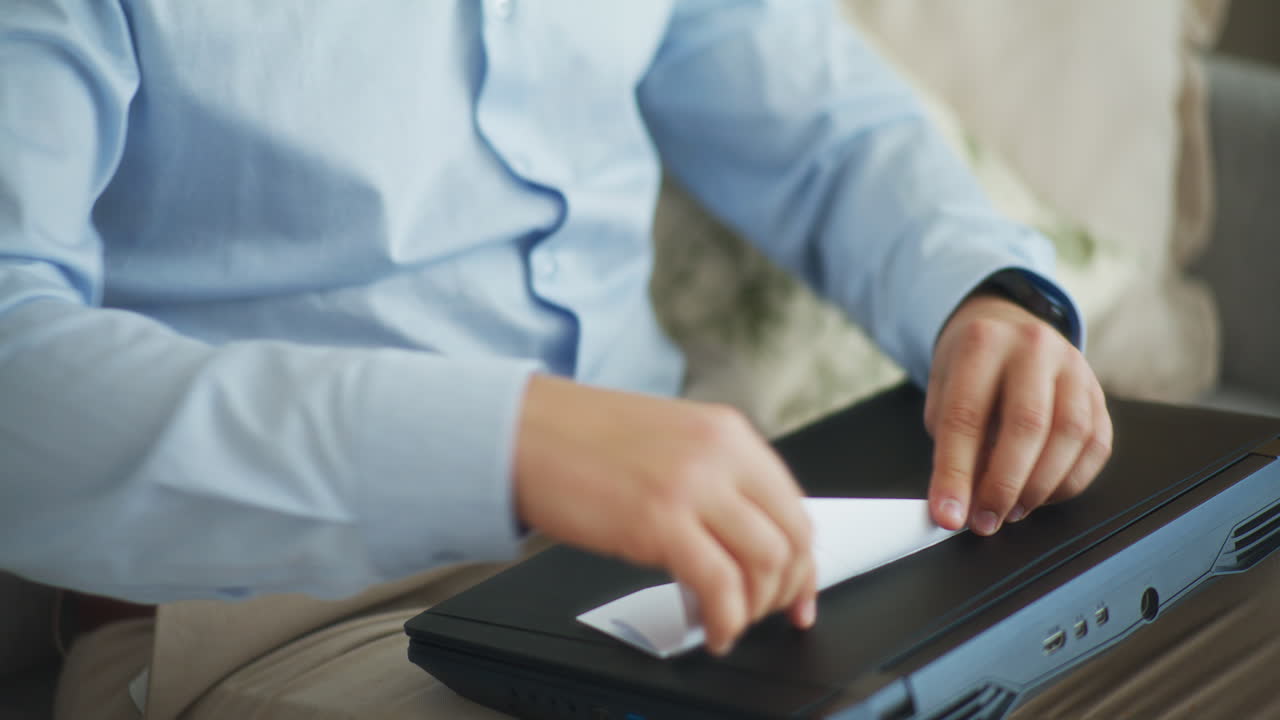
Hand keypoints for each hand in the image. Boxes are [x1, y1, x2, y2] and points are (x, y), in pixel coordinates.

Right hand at [513, 374, 816, 654]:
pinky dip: (725, 620)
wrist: (522, 429)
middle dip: (786, 592)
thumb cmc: (581, 439)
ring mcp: (691, 486)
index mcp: (727, 432)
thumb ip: (715, 477)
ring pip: (765, 564)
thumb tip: (748, 538)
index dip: (804, 563)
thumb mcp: (670, 441)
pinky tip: (710, 629)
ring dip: (754, 609)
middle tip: (765, 616)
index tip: (799, 595)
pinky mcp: (659, 521)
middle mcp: (719, 454)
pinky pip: (720, 586)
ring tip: (729, 622)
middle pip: (791, 539)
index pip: (795, 506)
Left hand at [925, 294, 1112, 534]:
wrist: (1007, 328)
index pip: (966, 416)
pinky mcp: (1099, 392)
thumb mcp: (943, 392)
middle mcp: (1033, 348)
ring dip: (1040, 486)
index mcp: (983, 342)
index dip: (955, 473)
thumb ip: (951, 443)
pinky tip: (1042, 494)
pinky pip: (1096, 445)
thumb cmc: (971, 366)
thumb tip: (958, 503)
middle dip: (1004, 485)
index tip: (948, 515)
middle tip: (985, 520)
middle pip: (1027, 425)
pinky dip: (1069, 481)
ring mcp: (1074, 367)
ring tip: (1012, 510)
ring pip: (1070, 435)